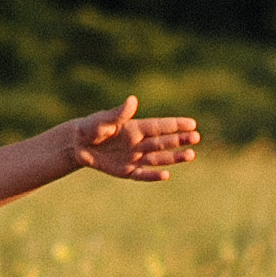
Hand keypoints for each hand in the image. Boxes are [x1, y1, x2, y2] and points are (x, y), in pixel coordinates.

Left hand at [71, 96, 200, 182]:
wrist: (78, 145)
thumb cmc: (91, 127)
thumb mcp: (103, 120)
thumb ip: (119, 113)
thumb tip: (133, 100)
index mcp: (135, 128)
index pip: (159, 126)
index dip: (175, 125)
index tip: (192, 124)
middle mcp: (138, 142)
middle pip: (163, 142)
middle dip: (180, 140)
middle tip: (197, 138)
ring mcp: (134, 157)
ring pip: (158, 158)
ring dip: (174, 157)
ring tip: (191, 155)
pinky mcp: (126, 171)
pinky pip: (142, 174)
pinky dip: (153, 175)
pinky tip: (166, 175)